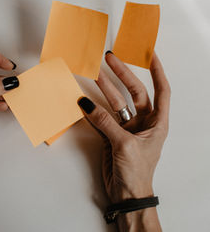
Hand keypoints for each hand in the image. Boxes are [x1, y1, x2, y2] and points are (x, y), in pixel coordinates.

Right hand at [78, 52, 169, 230]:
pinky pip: (102, 117)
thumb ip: (105, 122)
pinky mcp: (112, 135)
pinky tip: (85, 100)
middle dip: (122, 75)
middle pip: (133, 92)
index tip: (149, 53)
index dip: (157, 70)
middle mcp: (143, 122)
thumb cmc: (136, 172)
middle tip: (109, 60)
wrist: (127, 194)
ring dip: (104, 90)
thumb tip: (86, 103)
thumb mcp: (124, 144)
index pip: (161, 90)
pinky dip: (93, 110)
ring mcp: (126, 128)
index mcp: (157, 122)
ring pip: (115, 103)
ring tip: (94, 74)